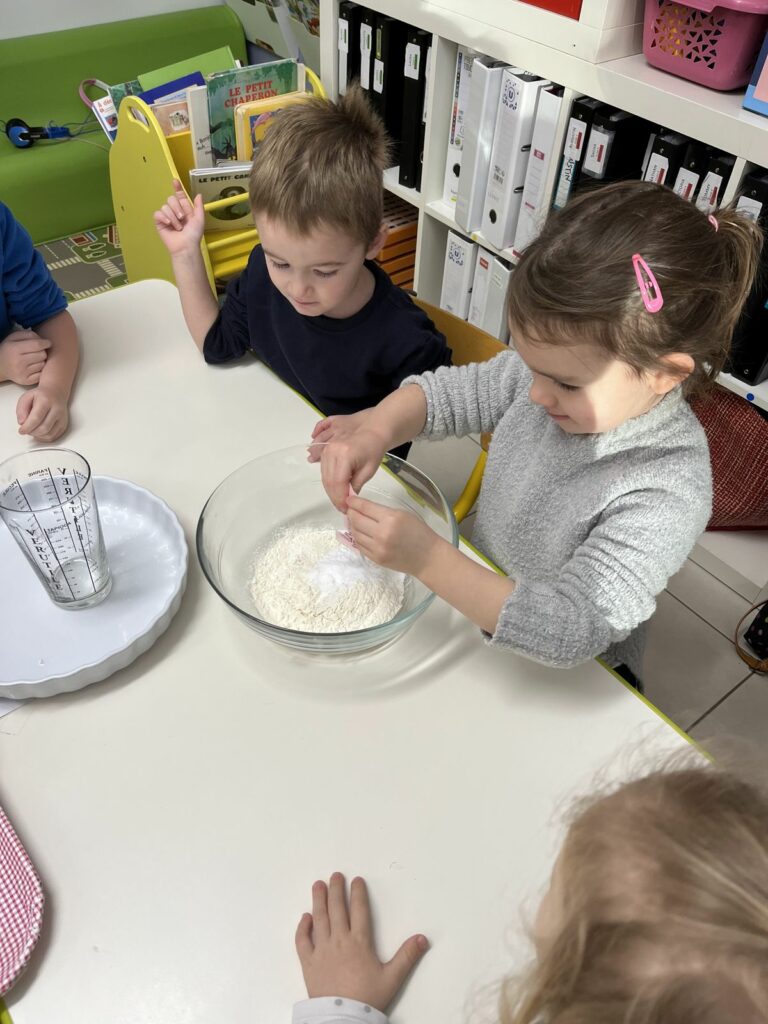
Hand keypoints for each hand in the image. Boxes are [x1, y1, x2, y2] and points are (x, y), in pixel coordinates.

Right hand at [0, 330, 50, 384]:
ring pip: (43, 364)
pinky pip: (41, 374)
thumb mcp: (14, 338)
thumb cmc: (9, 350)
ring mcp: (23, 373)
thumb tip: (43, 340)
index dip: (46, 343)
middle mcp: (19, 362)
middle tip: (37, 352)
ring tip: (33, 359)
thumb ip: (28, 335)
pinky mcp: (26, 381)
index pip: (37, 345)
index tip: (48, 343)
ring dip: (41, 361)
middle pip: (43, 355)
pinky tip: (33, 367)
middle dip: (42, 351)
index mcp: (15, 349)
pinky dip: (40, 370)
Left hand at [16, 387, 68, 441]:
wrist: (56, 393)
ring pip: (49, 435)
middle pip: (44, 428)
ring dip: (37, 436)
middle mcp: (57, 410)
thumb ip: (21, 409)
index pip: (36, 418)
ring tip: (32, 430)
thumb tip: (22, 423)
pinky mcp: (64, 425)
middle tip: (26, 430)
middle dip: (32, 432)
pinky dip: (43, 438)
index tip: (21, 431)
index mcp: (46, 401)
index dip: (27, 427)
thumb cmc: (40, 396)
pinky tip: (39, 432)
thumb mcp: (26, 397)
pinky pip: (53, 437)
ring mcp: (62, 418)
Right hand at [153, 179, 205, 254]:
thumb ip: (199, 207)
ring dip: (173, 217)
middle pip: (171, 199)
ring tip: (178, 227)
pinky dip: (163, 217)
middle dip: (177, 208)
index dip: (177, 188)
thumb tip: (198, 194)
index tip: (175, 181)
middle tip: (182, 219)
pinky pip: (157, 213)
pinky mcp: (159, 222)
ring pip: (165, 206)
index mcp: (185, 209)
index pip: (179, 195)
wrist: (185, 246)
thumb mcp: (199, 219)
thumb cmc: (194, 235)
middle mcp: (175, 211)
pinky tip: (168, 223)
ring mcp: (167, 216)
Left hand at [296, 873, 427, 1012]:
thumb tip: (423, 938)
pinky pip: (302, 941)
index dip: (358, 893)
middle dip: (336, 890)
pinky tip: (305, 918)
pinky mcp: (308, 963)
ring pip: (319, 919)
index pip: (359, 910)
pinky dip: (302, 928)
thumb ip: (407, 956)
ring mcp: (322, 950)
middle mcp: (339, 940)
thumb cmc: (368, 998)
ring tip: (318, 885)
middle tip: (335, 875)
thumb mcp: (392, 978)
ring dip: (318, 900)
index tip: (356, 880)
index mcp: (359, 942)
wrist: (343, 1019)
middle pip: (337, 909)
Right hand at [310, 414, 388, 511]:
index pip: (337, 484)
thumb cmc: (374, 449)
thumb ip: (355, 486)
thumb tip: (347, 499)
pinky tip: (320, 471)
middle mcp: (332, 450)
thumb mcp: (368, 471)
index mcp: (345, 456)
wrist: (374, 429)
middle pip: (328, 480)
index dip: (339, 499)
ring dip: (329, 486)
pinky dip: (320, 467)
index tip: (344, 509)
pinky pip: (319, 457)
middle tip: (341, 505)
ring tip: (337, 495)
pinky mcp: (326, 443)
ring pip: (323, 472)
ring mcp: (327, 445)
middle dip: (334, 495)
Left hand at [347, 496, 440, 575]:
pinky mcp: (376, 559)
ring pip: (355, 533)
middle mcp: (382, 533)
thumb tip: (363, 508)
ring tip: (354, 521)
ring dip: (352, 526)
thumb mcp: (404, 514)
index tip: (349, 500)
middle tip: (350, 510)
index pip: (365, 507)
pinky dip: (357, 538)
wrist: (427, 557)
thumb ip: (383, 511)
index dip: (354, 502)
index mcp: (391, 518)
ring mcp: (377, 548)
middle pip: (356, 520)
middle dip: (351, 513)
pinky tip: (360, 533)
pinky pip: (360, 546)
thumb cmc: (419, 532)